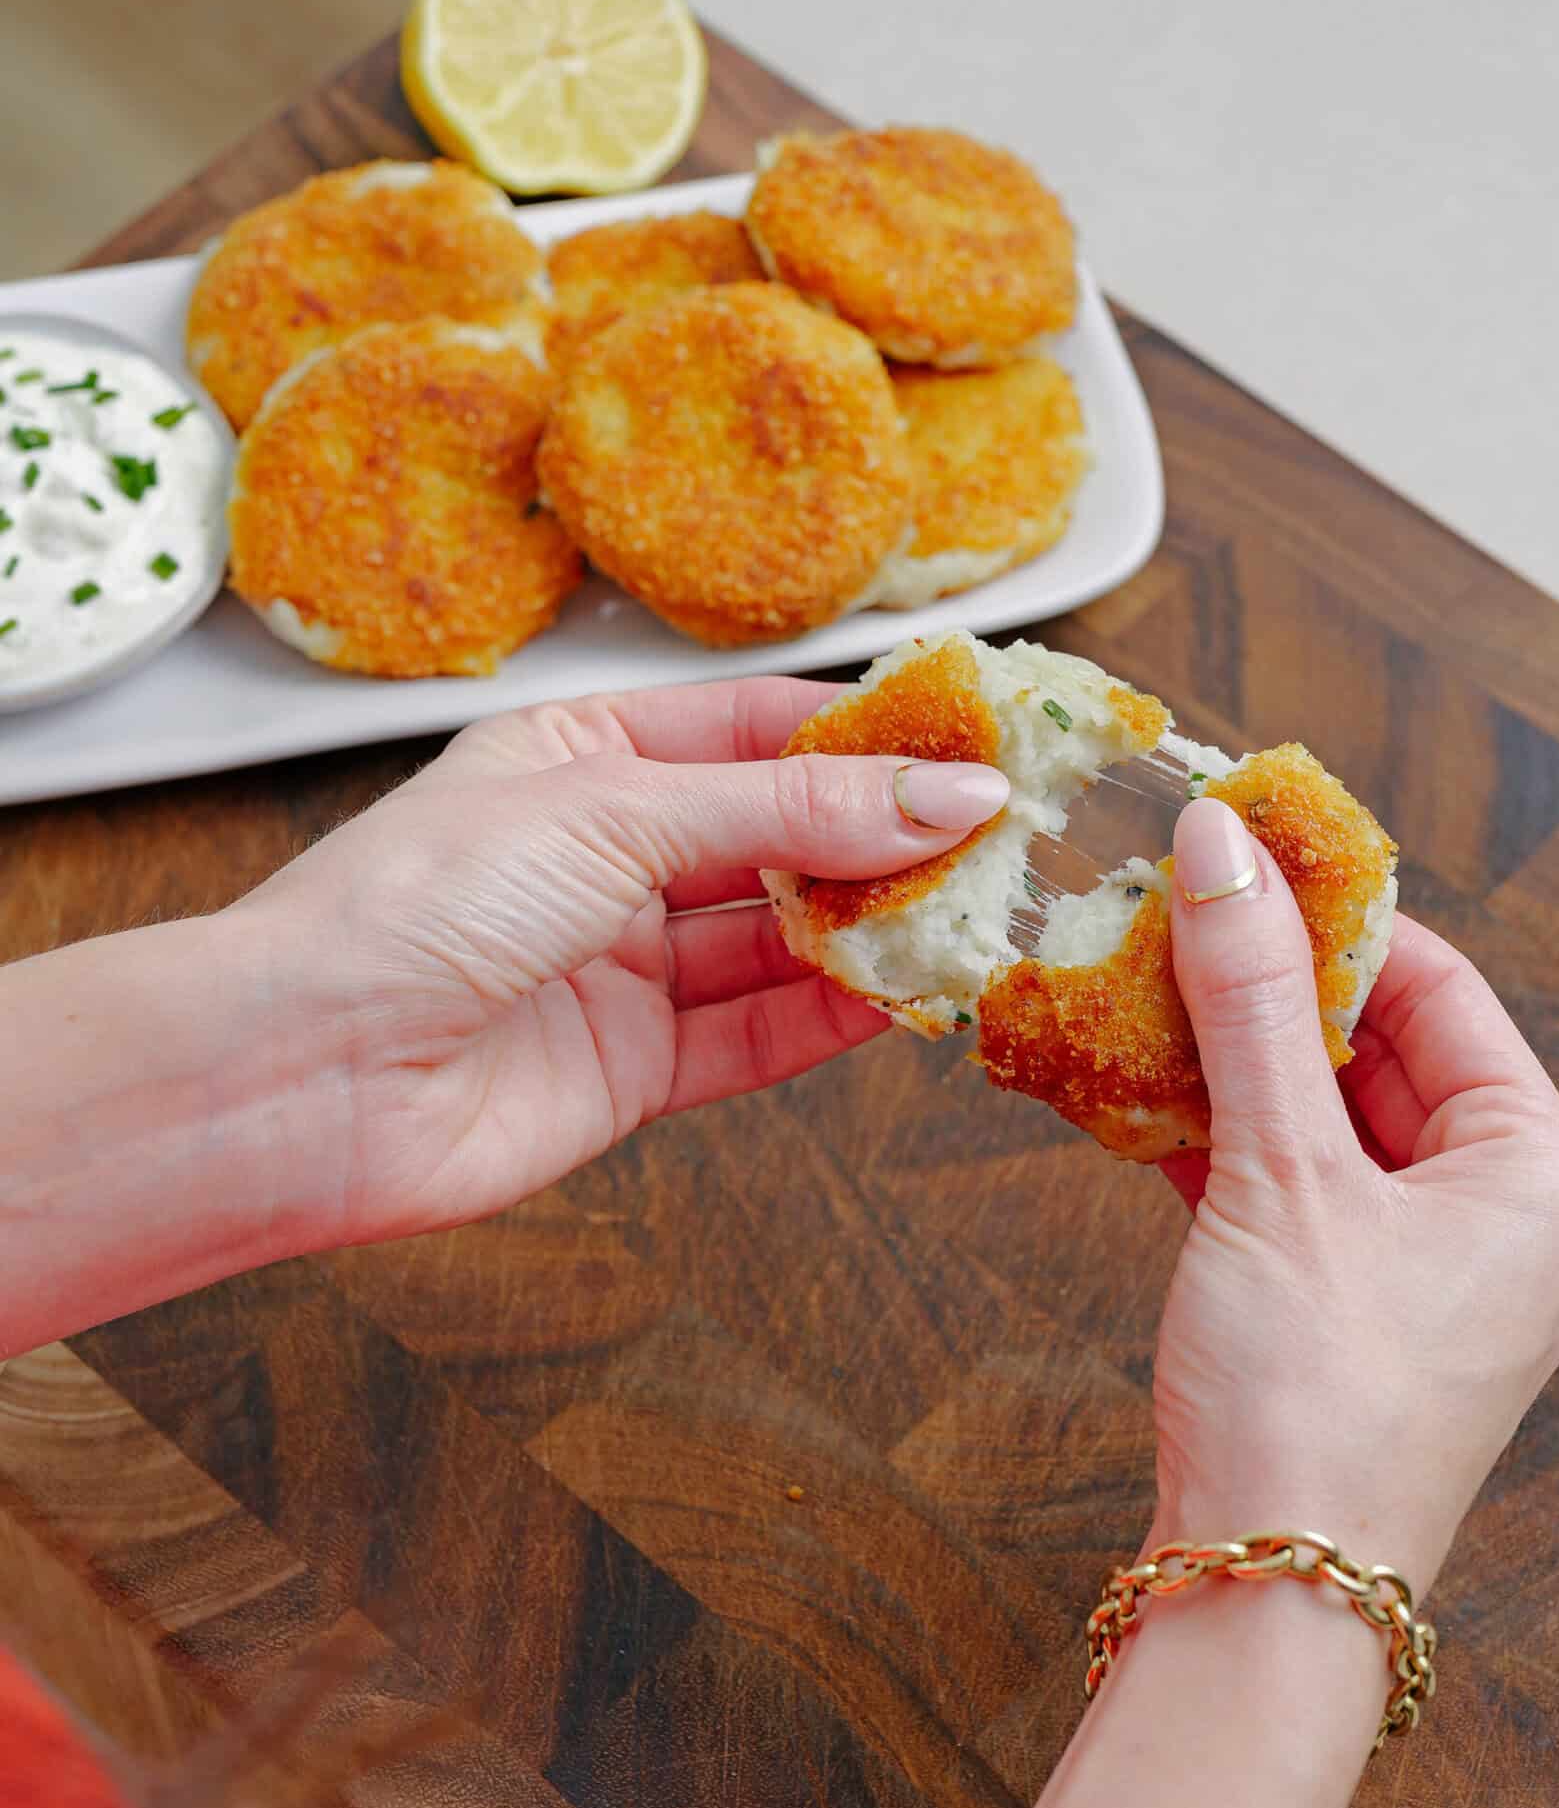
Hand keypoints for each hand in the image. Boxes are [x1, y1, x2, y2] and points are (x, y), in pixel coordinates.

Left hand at [226, 677, 1006, 1251]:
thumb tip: (952, 795)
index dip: (867, 739)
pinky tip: (906, 1002)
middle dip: (885, 841)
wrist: (305, 1077)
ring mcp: (620, 966)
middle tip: (1004, 842)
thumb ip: (791, 810)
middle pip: (778, 837)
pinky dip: (831, 1021)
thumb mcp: (618, 813)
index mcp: (581, 757)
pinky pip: (754, 1037)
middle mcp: (605, 858)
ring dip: (872, 933)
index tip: (979, 747)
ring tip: (977, 919)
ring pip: (778, 941)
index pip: (755, 729)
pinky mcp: (630, 1069)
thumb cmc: (420, 903)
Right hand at [1150, 799, 1558, 1589]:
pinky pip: (1288, 1183)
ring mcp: (1422, 1266)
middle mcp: (1499, 1214)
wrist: (1268, 1586)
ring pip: (1321, 1116)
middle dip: (1265, 988)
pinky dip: (1217, 1137)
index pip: (1438, 989)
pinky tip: (1137, 1093)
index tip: (1235, 855)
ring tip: (1135, 992)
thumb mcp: (1280, 1171)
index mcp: (1537, 1170)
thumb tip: (1220, 846)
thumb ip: (1246, 1002)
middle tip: (1166, 916)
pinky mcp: (1346, 1306)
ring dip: (1228, 1060)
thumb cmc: (1315, 1394)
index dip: (1332, 916)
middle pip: (1377, 1047)